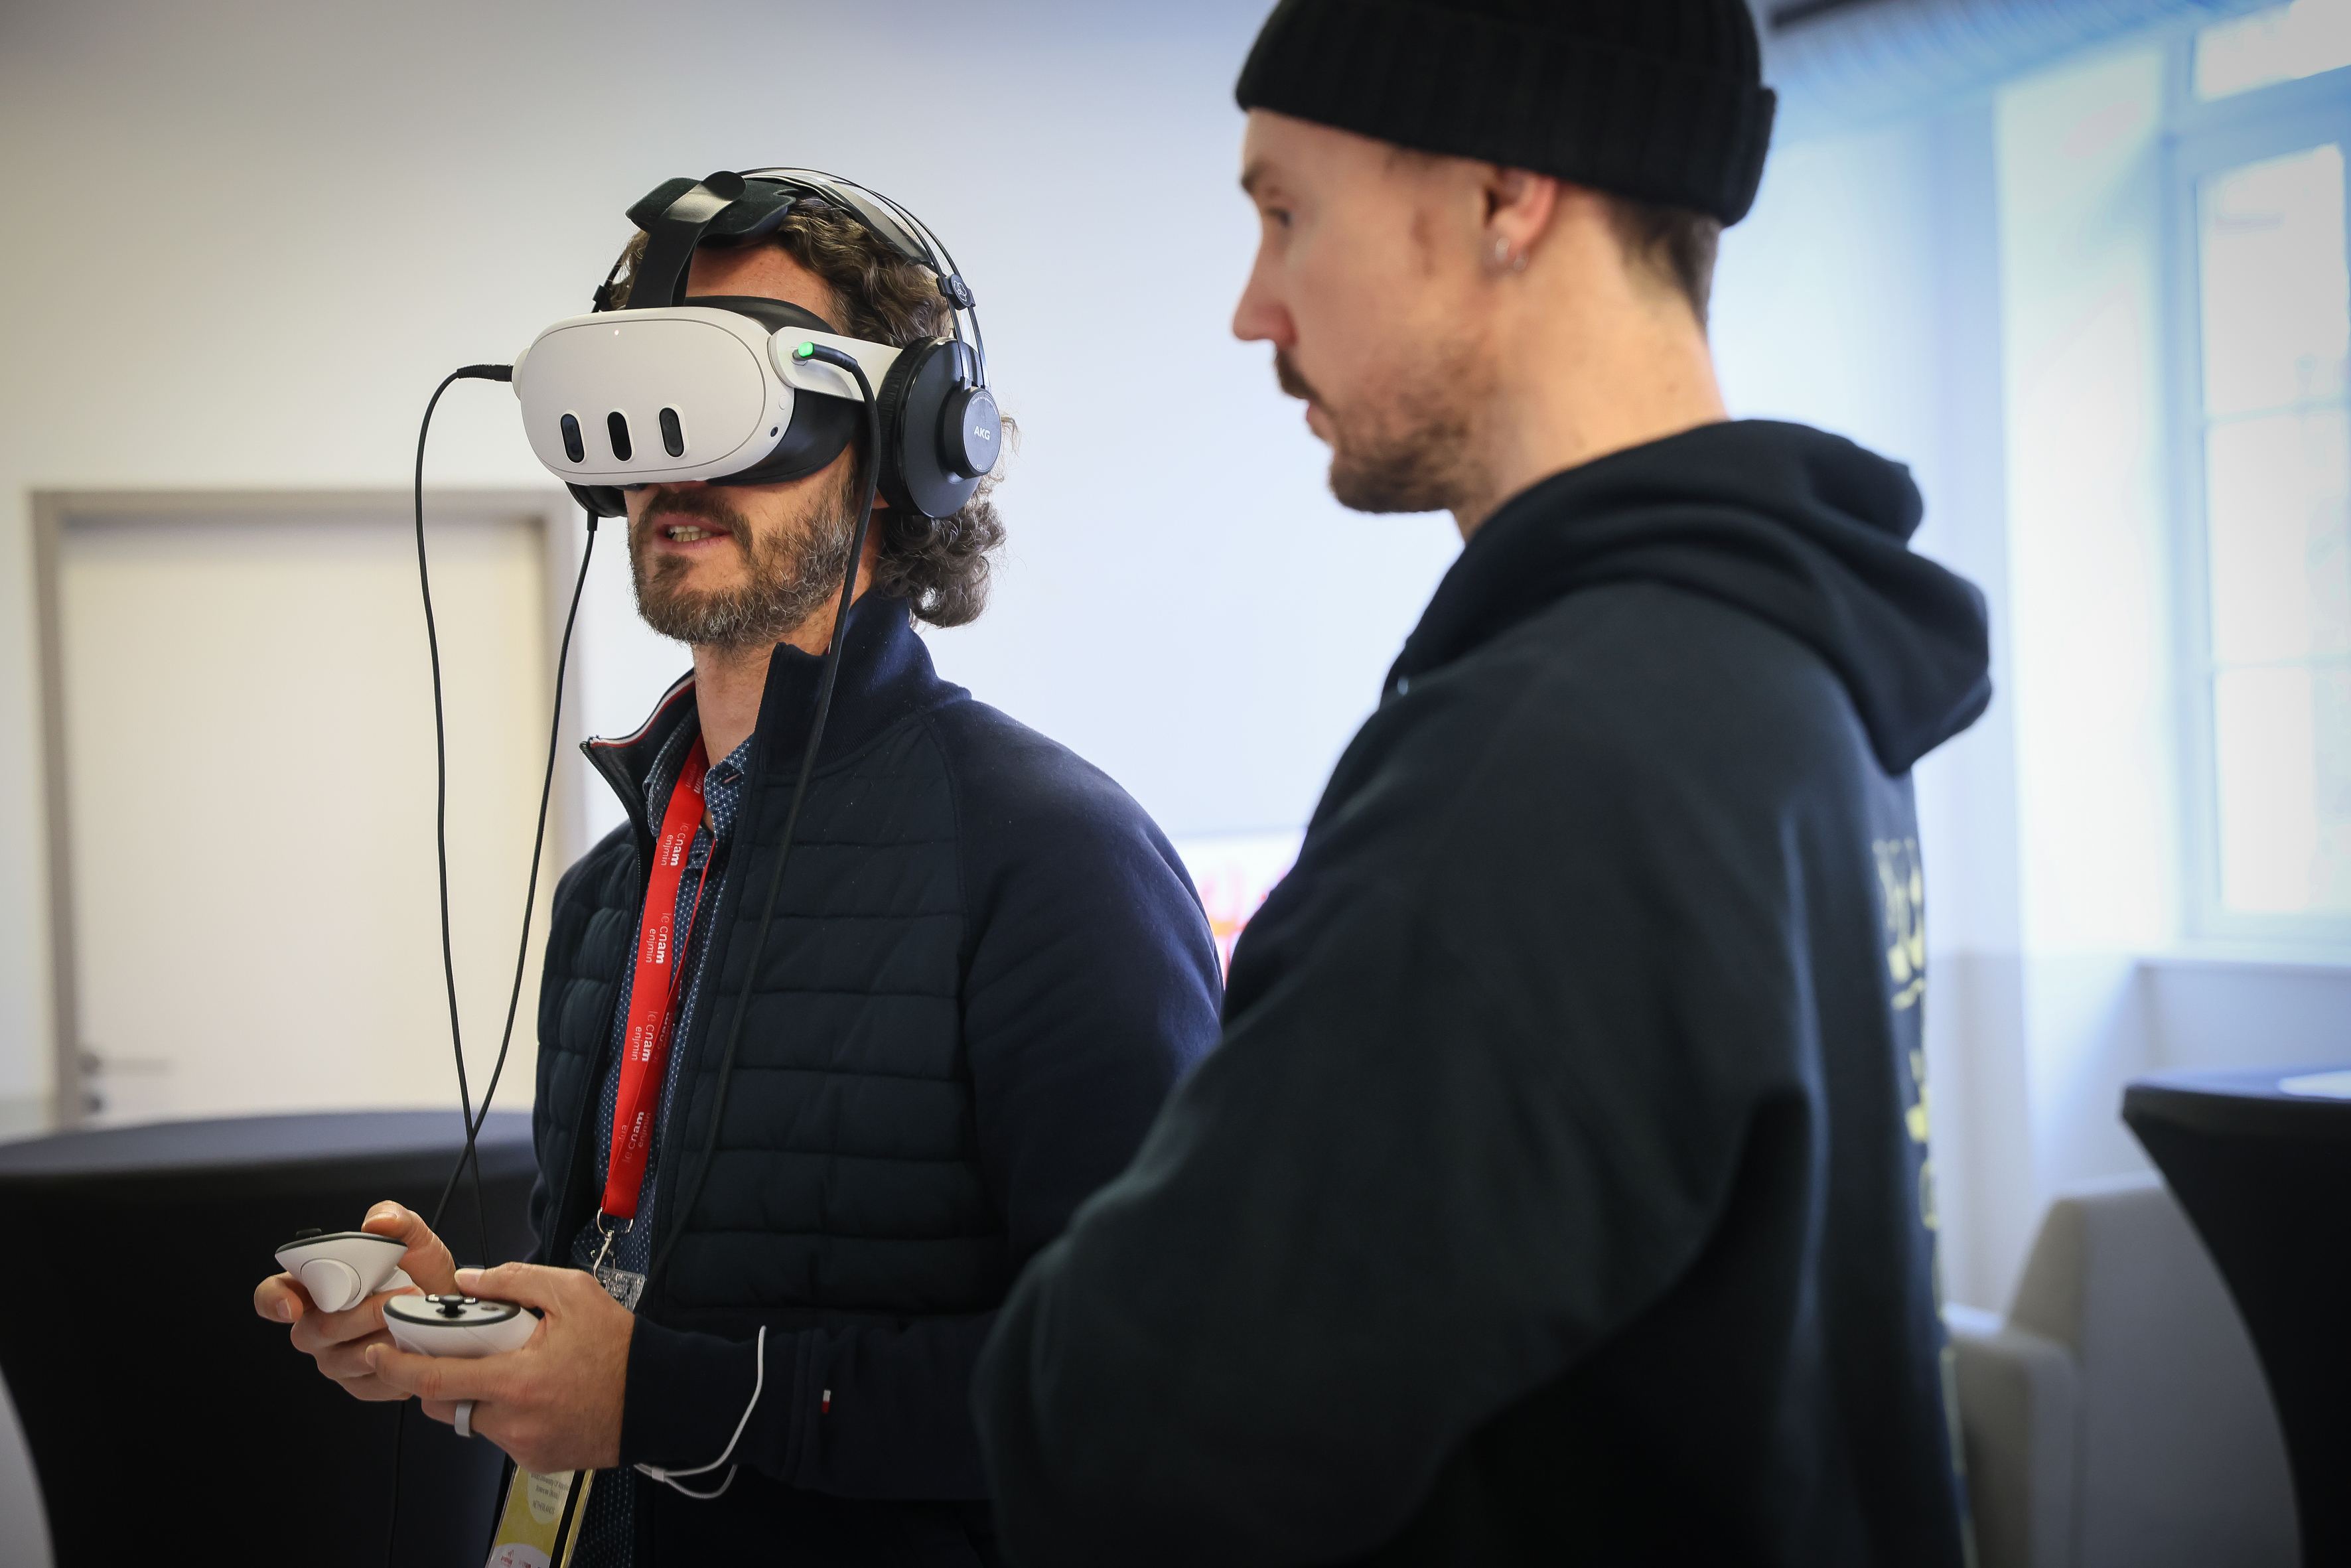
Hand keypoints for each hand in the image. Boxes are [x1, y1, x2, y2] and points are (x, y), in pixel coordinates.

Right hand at [253, 1201, 458, 1400]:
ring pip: (344, 1359)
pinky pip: (368, 1384)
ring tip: (412, 1319)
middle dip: (361, 1314)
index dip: (274, 1300)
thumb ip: (396, 1219)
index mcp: (315, 1286)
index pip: (272, 1294)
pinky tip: (411, 1348)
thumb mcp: (415, 1238)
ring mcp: (335, 1358)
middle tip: (401, 1295)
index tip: (292, 1306)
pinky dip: (395, 1366)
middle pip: (316, 1330)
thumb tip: (379, 1221)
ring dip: (382, 1338)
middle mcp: (317, 1325)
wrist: (450, 1306)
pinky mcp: (359, 1383)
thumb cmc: (421, 1272)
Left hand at [366, 1263, 634, 1473]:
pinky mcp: (534, 1460)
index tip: (377, 1353)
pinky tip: (537, 1395)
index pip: (433, 1380)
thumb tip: (471, 1280)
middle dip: (435, 1380)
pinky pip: (500, 1435)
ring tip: (513, 1370)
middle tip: (456, 1355)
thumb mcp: (574, 1294)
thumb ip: (517, 1281)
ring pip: (472, 1420)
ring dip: (476, 1395)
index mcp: (516, 1380)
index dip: (395, 1367)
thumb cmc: (620, 1349)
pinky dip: (505, 1414)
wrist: (658, 1398)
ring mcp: (522, 1446)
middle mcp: (513, 1421)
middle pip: (441, 1405)